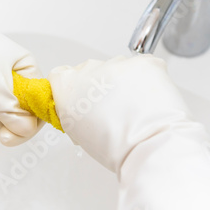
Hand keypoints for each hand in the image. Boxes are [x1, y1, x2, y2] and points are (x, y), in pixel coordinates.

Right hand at [48, 55, 194, 172]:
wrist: (146, 144)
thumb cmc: (113, 147)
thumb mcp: (77, 133)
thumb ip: (73, 111)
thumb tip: (81, 108)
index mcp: (67, 86)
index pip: (61, 75)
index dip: (73, 86)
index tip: (81, 97)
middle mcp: (89, 68)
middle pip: (92, 70)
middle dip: (100, 85)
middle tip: (113, 109)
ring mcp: (117, 63)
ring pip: (118, 68)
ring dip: (124, 83)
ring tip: (135, 108)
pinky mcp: (143, 62)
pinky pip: (144, 67)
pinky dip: (147, 80)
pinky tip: (148, 100)